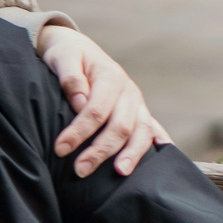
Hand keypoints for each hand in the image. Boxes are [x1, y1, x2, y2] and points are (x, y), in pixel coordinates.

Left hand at [37, 25, 172, 177]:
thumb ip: (70, 78)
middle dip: (100, 151)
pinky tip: (161, 158)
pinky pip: (153, 129)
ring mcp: (137, 103)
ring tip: (120, 173)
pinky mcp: (139, 112)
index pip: (96, 110)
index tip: (60, 149)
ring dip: (131, 154)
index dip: (79, 132)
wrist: (78, 49)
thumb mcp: (62, 58)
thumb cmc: (68, 56)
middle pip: (120, 126)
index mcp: (110, 77)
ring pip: (142, 132)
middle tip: (80, 170)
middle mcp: (128, 91)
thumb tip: (80, 102)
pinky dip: (160, 143)